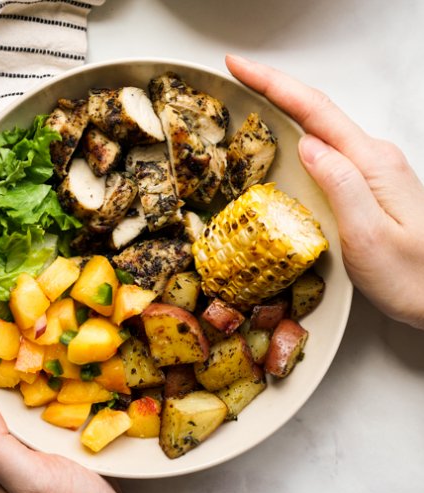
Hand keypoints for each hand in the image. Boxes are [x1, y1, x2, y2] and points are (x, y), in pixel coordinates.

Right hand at [226, 55, 423, 329]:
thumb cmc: (408, 275)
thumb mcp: (368, 234)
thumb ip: (340, 184)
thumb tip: (308, 144)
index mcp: (370, 163)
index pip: (316, 111)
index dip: (274, 84)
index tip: (241, 67)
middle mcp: (372, 159)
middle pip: (316, 111)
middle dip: (274, 87)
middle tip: (237, 75)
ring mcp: (370, 170)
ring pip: (320, 128)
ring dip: (285, 107)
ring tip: (252, 97)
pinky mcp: (365, 185)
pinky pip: (326, 150)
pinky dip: (299, 133)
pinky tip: (286, 137)